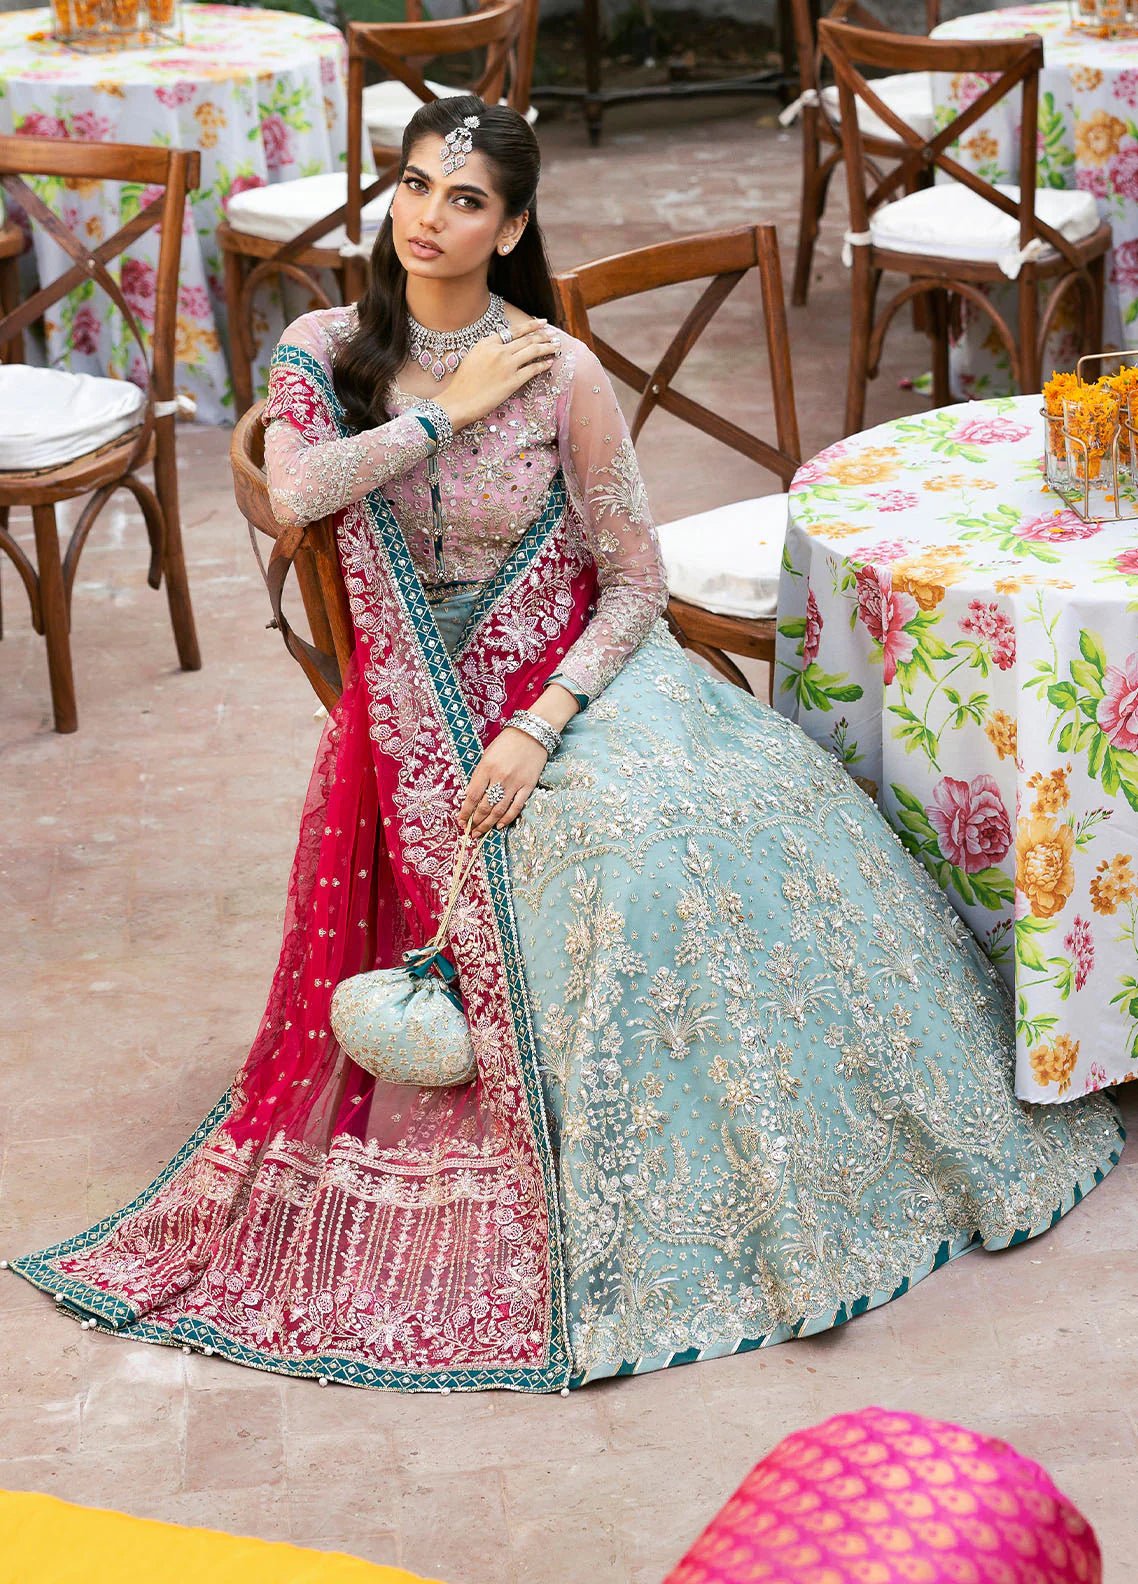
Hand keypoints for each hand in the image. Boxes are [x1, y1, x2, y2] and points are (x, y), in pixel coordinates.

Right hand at [437, 318, 559, 431]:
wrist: (458, 401)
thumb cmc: (463, 383)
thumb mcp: (472, 357)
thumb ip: (488, 349)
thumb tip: (503, 346)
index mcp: (487, 343)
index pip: (514, 330)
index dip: (530, 325)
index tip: (541, 323)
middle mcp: (498, 351)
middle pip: (527, 339)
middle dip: (543, 335)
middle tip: (553, 335)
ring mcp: (506, 365)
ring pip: (533, 351)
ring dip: (547, 347)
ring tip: (556, 345)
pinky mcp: (512, 381)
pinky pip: (533, 370)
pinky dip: (543, 365)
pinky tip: (550, 362)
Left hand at [460, 727, 548, 835]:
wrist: (531, 734)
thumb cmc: (506, 743)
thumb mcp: (486, 756)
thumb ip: (478, 776)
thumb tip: (469, 796)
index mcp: (486, 768)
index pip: (472, 796)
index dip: (466, 812)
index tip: (461, 821)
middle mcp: (500, 778)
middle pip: (485, 806)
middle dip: (476, 821)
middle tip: (470, 831)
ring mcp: (515, 784)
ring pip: (499, 810)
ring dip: (488, 824)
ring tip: (480, 832)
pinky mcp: (528, 786)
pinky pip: (516, 807)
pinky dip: (507, 818)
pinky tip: (499, 825)